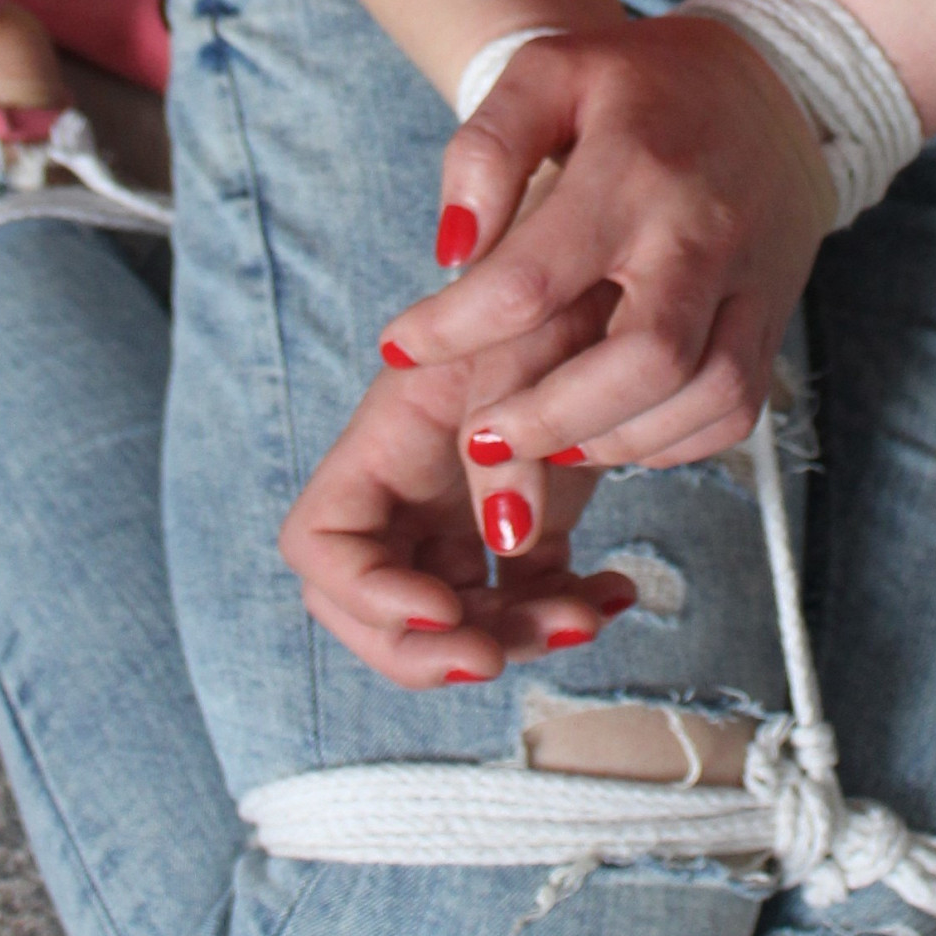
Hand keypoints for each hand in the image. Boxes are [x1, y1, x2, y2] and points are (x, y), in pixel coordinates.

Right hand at [279, 325, 636, 688]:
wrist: (610, 281)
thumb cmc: (553, 295)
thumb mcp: (521, 352)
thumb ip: (503, 447)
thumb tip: (507, 543)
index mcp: (384, 443)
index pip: (320, 544)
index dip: (364, 595)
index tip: (442, 609)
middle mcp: (407, 490)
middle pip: (374, 608)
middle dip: (429, 649)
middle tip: (497, 654)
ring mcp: (459, 515)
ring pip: (459, 619)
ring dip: (512, 638)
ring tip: (585, 614)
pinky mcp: (520, 527)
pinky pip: (525, 598)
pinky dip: (565, 612)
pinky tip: (614, 593)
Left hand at [373, 14, 835, 473]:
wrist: (769, 82)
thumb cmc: (637, 82)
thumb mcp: (547, 72)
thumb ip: (487, 150)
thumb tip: (452, 254)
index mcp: (633, 167)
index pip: (535, 277)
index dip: (455, 329)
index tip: (398, 347)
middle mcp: (703, 230)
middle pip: (644, 358)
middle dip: (552, 418)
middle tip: (482, 441)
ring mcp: (751, 278)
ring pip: (707, 394)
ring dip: (619, 442)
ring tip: (543, 444)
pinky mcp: (773, 314)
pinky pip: (738, 407)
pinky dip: (677, 442)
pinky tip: (613, 433)